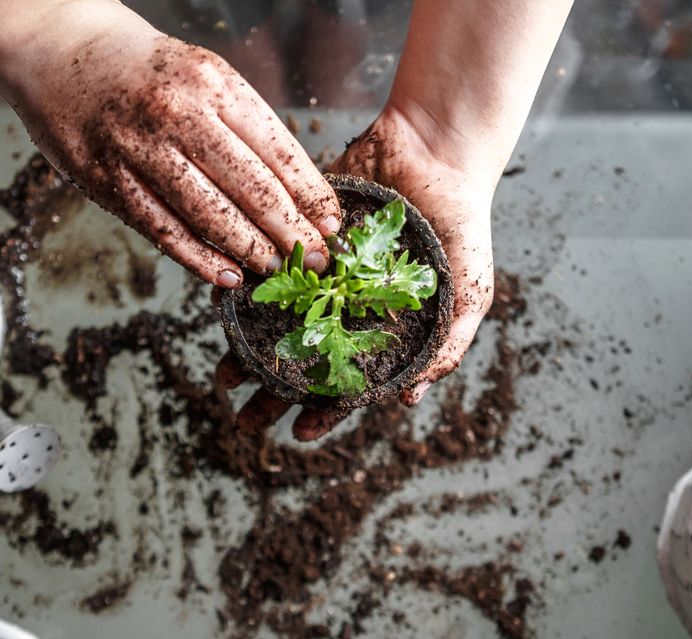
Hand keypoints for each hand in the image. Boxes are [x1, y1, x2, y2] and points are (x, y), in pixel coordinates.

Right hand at [0, 0, 339, 285]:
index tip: (333, 223)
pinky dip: (200, 259)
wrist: (56, 45)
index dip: (310, 194)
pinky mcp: (108, 181)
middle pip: (252, 188)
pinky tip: (227, 275)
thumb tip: (291, 187)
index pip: (278, 150)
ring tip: (278, 270)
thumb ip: (240, 124)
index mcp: (214, 83)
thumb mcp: (201, 72)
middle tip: (317, 260)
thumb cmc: (139, 65)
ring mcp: (140, 150)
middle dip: (292, 232)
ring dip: (251, 251)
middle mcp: (179, 115)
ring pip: (210, 215)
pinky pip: (164, 230)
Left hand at [213, 106, 496, 442]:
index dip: (324, 411)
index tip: (297, 434)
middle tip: (244, 416)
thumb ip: (448, 346)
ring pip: (275, 320)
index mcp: (382, 327)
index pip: (348, 381)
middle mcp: (344, 306)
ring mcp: (319, 273)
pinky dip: (241, 288)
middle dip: (272, 391)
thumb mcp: (470, 292)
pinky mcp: (300, 236)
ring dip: (246, 349)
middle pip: (303, 360)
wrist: (437, 150)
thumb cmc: (463, 223)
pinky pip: (265, 266)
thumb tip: (410, 398)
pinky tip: (221, 308)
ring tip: (222, 374)